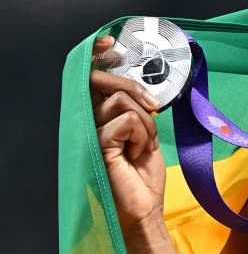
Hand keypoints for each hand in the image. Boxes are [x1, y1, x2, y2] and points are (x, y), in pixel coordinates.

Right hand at [90, 35, 166, 233]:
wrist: (145, 209)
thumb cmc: (144, 176)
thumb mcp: (147, 136)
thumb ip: (139, 111)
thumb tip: (144, 93)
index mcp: (100, 117)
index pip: (93, 79)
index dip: (99, 56)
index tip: (112, 44)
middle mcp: (90, 121)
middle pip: (102, 81)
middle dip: (131, 87)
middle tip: (152, 107)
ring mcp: (91, 132)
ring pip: (122, 102)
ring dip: (146, 123)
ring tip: (143, 147)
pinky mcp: (98, 144)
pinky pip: (127, 120)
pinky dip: (142, 135)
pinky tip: (137, 154)